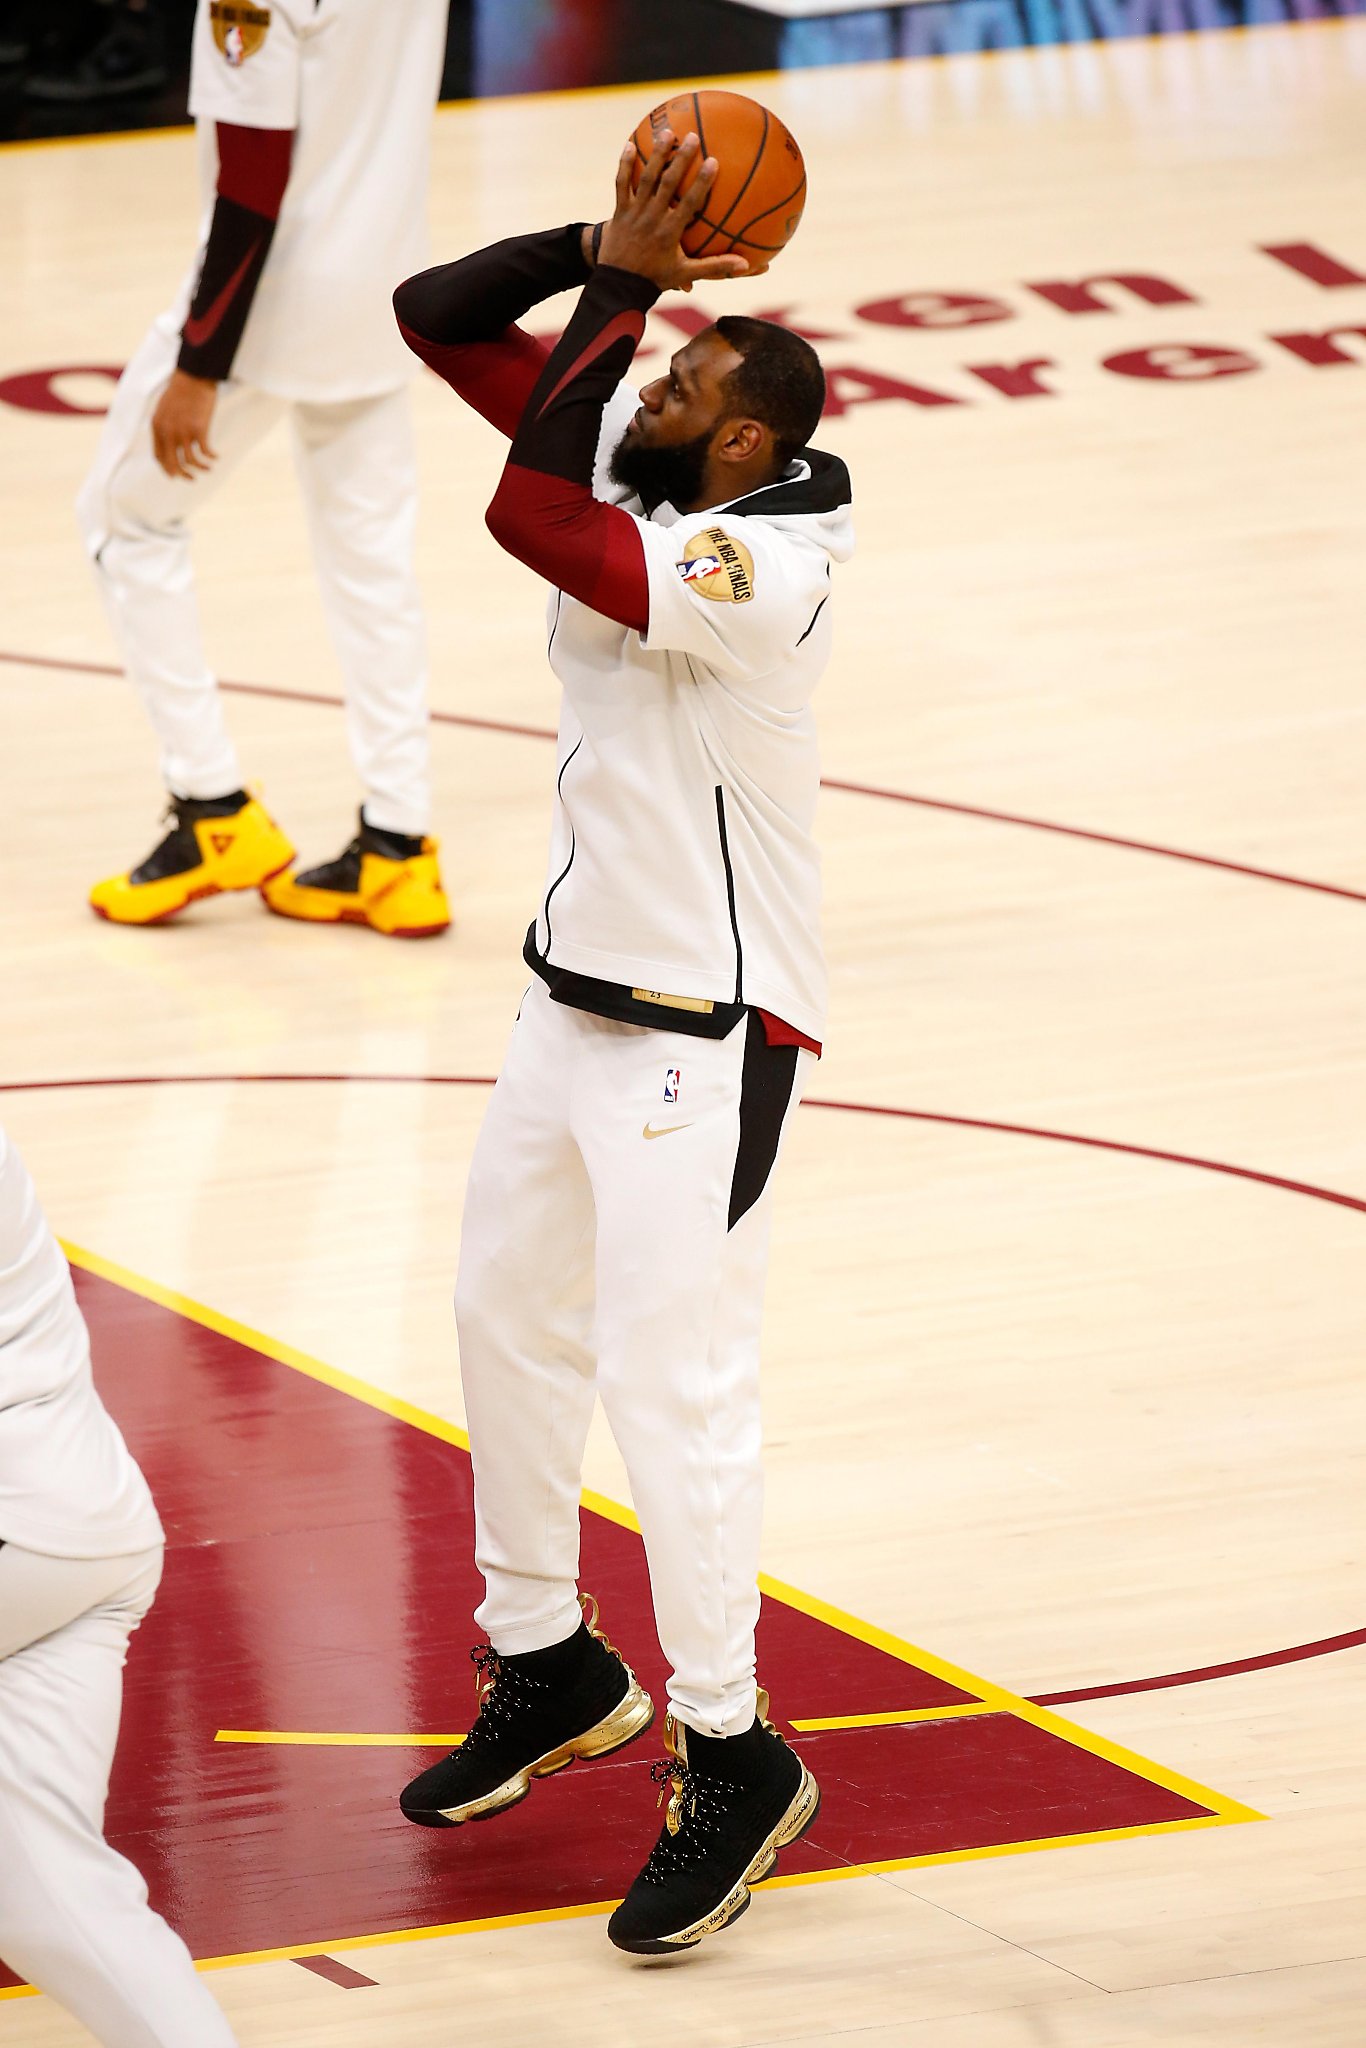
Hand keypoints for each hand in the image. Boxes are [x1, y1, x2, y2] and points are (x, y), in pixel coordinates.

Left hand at [151, 369, 218, 479]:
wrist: (193, 376)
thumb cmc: (182, 389)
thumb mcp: (165, 407)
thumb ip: (165, 424)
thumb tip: (171, 438)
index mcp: (157, 426)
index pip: (159, 456)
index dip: (168, 468)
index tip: (177, 472)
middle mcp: (168, 431)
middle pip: (172, 464)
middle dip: (181, 475)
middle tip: (191, 479)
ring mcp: (183, 431)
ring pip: (190, 462)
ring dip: (200, 469)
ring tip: (208, 469)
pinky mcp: (198, 429)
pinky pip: (204, 452)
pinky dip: (211, 458)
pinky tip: (216, 457)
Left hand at [596, 132, 752, 293]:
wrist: (618, 285)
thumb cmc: (655, 278)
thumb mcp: (685, 274)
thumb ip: (715, 267)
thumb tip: (745, 265)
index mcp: (669, 232)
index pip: (689, 203)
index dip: (701, 183)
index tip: (713, 162)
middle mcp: (652, 219)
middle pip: (667, 184)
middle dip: (681, 159)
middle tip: (693, 137)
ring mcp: (634, 213)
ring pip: (646, 179)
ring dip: (657, 155)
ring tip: (667, 132)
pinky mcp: (619, 211)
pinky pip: (621, 183)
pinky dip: (625, 164)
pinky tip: (630, 144)